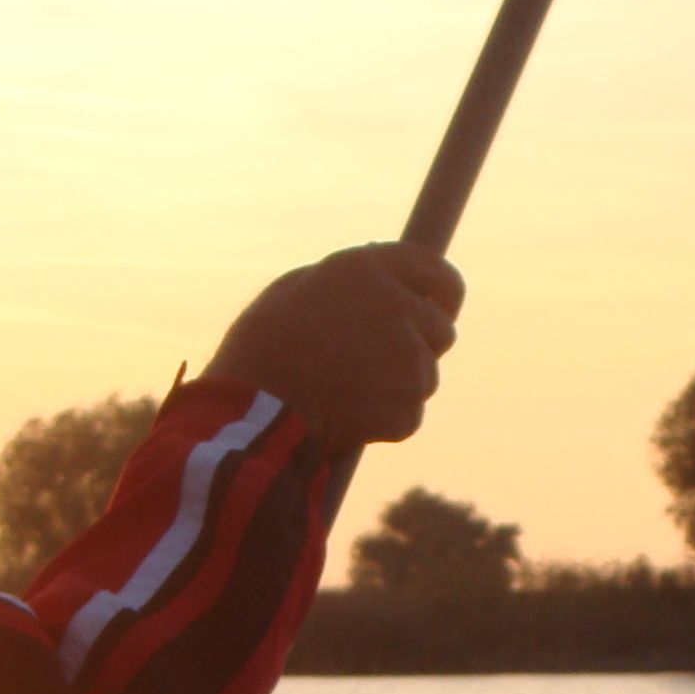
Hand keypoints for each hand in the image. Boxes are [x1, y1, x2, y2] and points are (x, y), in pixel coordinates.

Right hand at [203, 243, 463, 448]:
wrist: (250, 408)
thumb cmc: (262, 348)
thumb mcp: (299, 292)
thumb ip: (351, 285)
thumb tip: (388, 285)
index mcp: (369, 268)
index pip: (437, 272)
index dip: (444, 295)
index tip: (442, 309)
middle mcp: (397, 306)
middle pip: (442, 331)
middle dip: (419, 349)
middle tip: (380, 366)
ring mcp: (407, 358)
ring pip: (425, 378)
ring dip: (397, 389)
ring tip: (344, 394)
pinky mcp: (406, 406)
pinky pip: (407, 417)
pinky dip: (383, 425)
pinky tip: (344, 420)